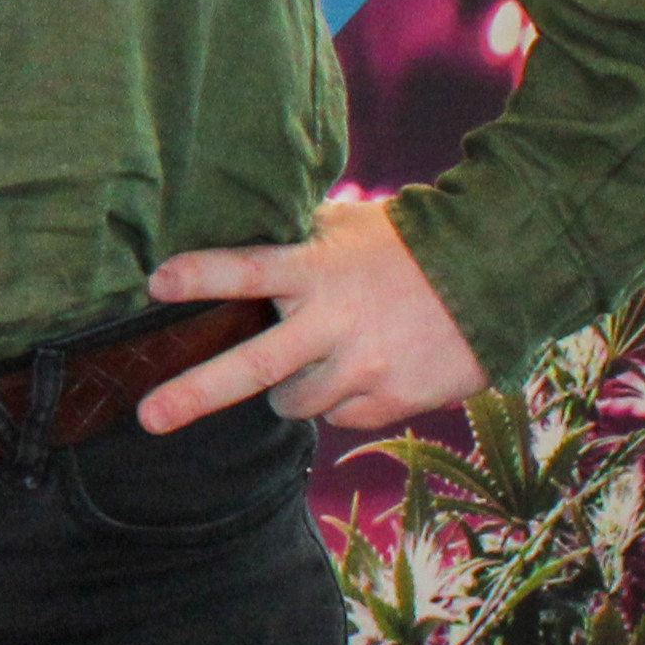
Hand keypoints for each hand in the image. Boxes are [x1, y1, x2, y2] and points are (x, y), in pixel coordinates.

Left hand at [141, 197, 487, 432]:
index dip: (202, 276)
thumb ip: (295, 244)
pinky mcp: (393, 400)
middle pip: (254, 366)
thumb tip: (237, 247)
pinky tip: (363, 369)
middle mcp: (336, 322)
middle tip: (147, 417)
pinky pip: (338, 415)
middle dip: (195, 394)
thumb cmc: (406, 245)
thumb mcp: (346, 227)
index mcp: (318, 268)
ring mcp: (365, 367)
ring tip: (316, 356)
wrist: (497, 275)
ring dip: (290, 387)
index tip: (154, 283)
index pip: (248, 270)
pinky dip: (338, 399)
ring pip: (293, 400)